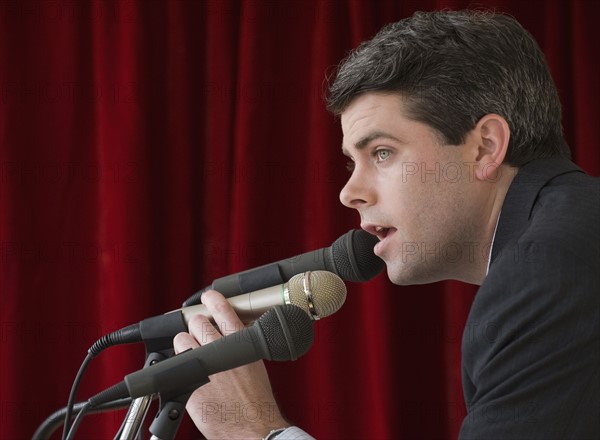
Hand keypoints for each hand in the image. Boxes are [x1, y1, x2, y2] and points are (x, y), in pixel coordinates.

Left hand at [173, 290, 289, 438]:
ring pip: (182, 340)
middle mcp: (220, 351)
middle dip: (196, 327)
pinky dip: (176, 368)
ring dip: (184, 345)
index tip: (208, 296)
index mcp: (240, 344)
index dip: (214, 300)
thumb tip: (227, 336)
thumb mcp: (254, 365)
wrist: (252, 426)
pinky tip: (185, 374)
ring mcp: (202, 366)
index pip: (224, 311)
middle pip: (198, 323)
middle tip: (199, 336)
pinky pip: (173, 366)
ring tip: (191, 355)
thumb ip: (238, 348)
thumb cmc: (256, 400)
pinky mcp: (187, 383)